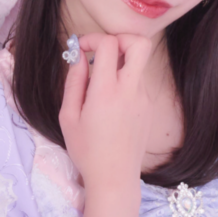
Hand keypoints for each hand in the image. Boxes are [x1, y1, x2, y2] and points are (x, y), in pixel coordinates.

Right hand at [56, 31, 159, 190]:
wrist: (115, 178)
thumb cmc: (86, 150)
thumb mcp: (68, 117)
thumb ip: (73, 83)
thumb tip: (77, 57)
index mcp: (106, 91)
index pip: (109, 45)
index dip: (93, 39)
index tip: (81, 49)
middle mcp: (130, 90)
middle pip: (139, 44)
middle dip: (120, 39)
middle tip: (103, 52)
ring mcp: (144, 98)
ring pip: (138, 64)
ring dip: (120, 64)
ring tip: (100, 85)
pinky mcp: (149, 107)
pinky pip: (138, 83)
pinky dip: (124, 82)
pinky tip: (110, 103)